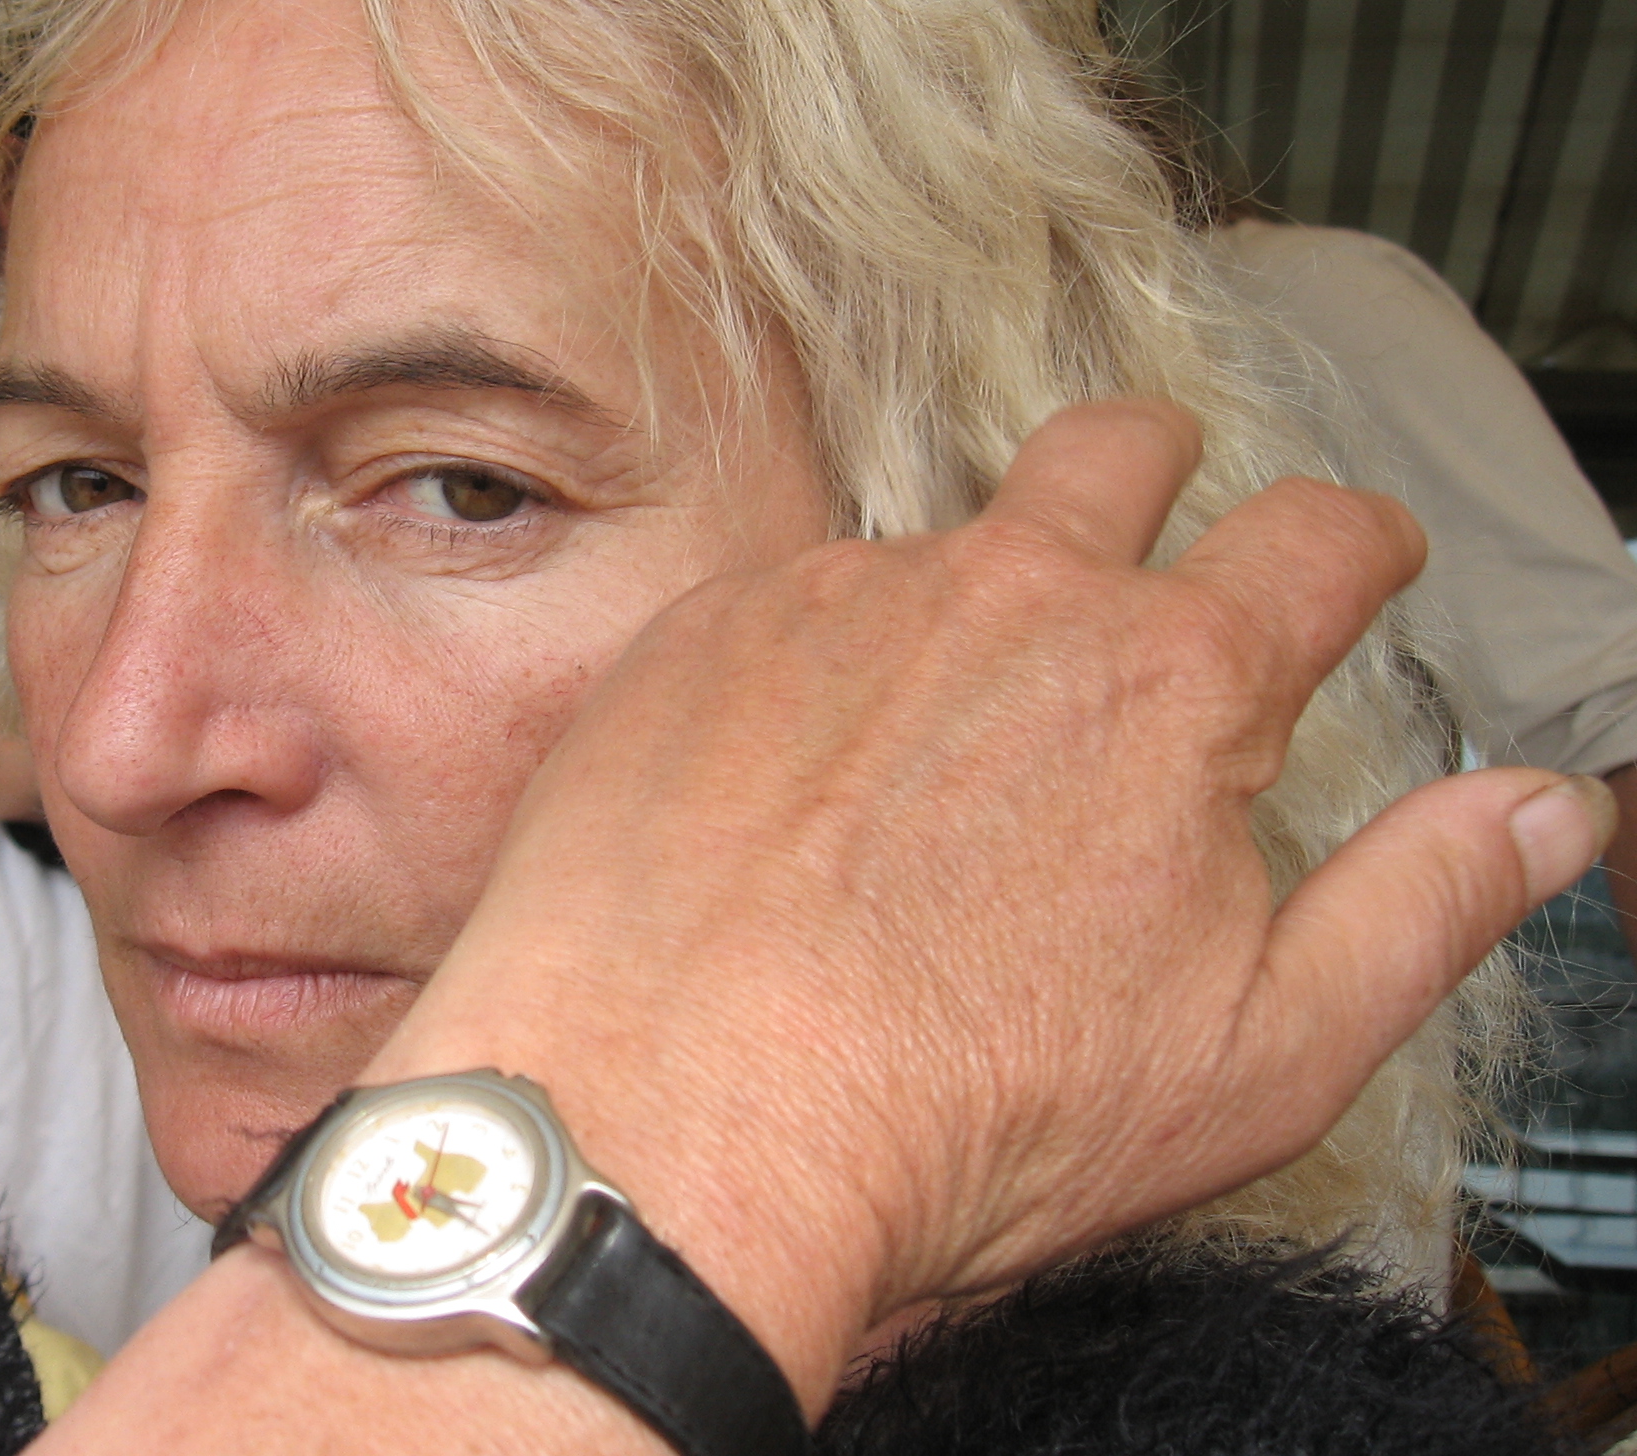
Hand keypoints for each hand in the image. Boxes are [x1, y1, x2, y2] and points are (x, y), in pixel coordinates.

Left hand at [365, 399, 1614, 1408]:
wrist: (677, 1117)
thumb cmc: (960, 1106)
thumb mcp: (1265, 1051)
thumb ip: (1424, 906)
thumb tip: (1548, 812)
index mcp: (1170, 678)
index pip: (1318, 540)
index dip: (1358, 543)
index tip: (1356, 561)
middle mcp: (1003, 596)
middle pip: (1115, 449)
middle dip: (1159, 471)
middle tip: (1156, 525)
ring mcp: (835, 599)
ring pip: (934, 538)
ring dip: (961, 601)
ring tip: (931, 733)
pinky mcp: (698, 635)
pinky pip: (783, 601)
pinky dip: (813, 663)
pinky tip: (791, 777)